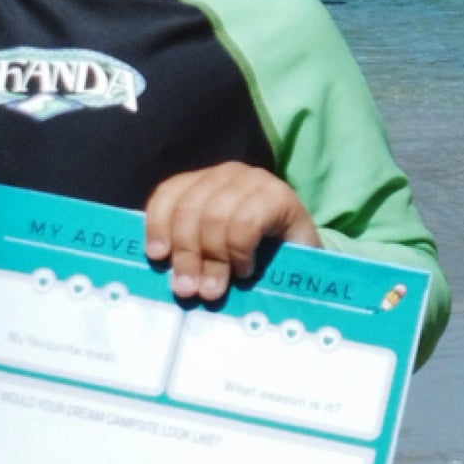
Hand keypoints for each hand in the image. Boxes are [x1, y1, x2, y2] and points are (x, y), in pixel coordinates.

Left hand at [144, 163, 316, 302]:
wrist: (306, 266)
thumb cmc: (252, 260)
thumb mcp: (212, 253)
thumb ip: (189, 251)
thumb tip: (162, 269)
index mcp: (204, 183)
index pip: (169, 193)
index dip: (157, 225)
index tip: (157, 257)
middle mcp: (227, 174)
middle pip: (189, 208)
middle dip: (186, 254)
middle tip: (188, 289)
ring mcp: (255, 180)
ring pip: (214, 216)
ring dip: (212, 260)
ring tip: (215, 288)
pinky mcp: (279, 195)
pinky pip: (244, 224)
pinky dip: (239, 252)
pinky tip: (245, 269)